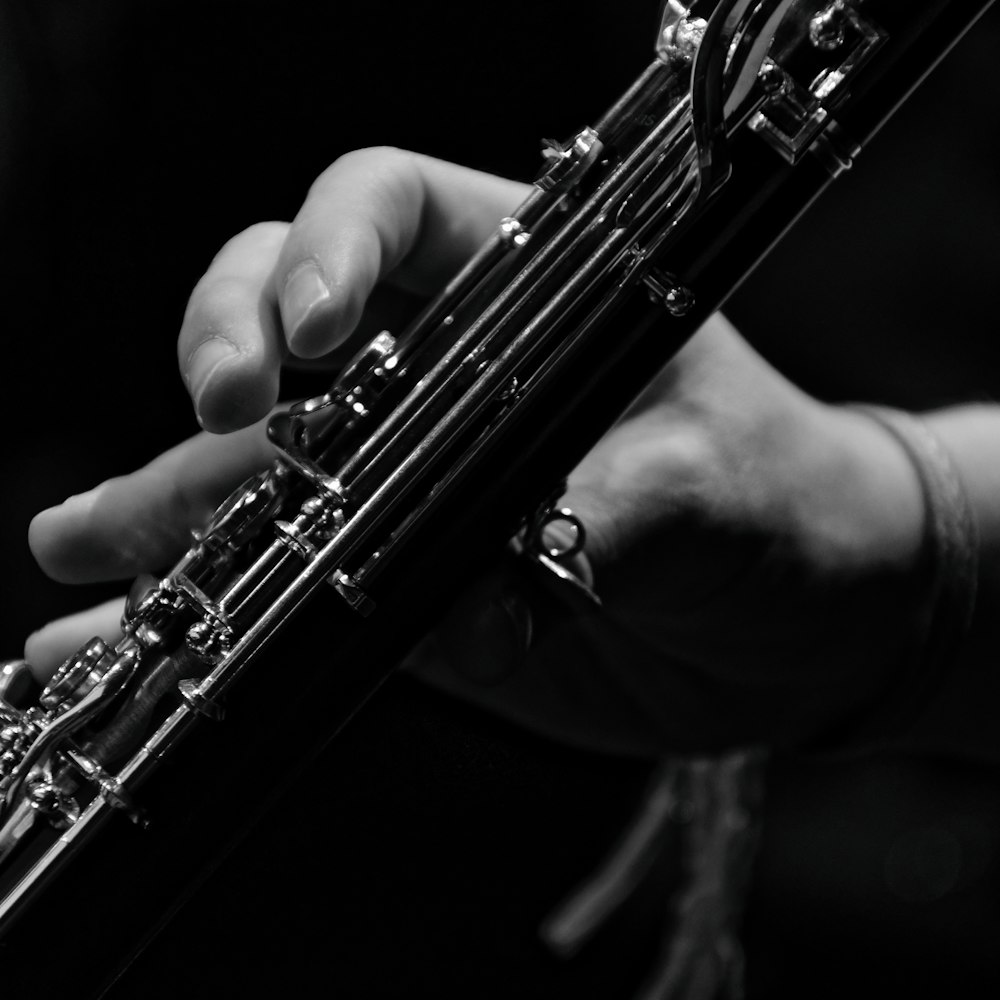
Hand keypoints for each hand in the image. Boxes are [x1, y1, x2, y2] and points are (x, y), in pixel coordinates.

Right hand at [27, 148, 928, 755]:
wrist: (801, 617)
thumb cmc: (784, 510)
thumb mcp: (715, 488)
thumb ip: (601, 517)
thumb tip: (487, 597)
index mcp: (530, 287)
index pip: (391, 209)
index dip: (328, 250)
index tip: (310, 335)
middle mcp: (449, 366)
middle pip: (287, 321)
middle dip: (225, 359)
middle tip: (216, 419)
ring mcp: (412, 475)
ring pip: (263, 462)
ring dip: (170, 499)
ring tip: (80, 543)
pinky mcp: (404, 575)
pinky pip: (290, 579)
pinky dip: (211, 603)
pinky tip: (121, 629)